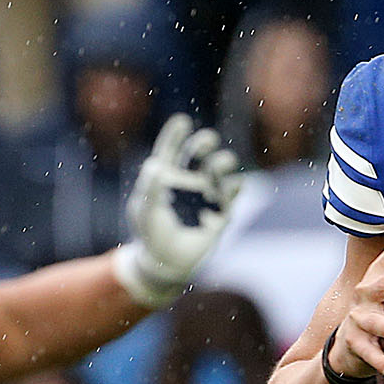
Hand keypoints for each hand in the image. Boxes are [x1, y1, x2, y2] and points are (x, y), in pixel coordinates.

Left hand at [113, 114, 241, 307]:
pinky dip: (237, 184)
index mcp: (166, 175)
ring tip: (220, 165)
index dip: (176, 134)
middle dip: (204, 142)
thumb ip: (150, 188)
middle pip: (199, 151)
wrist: (169, 263)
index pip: (171, 149)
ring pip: (220, 166)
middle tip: (206, 142)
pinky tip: (234, 185)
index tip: (182, 121)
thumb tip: (155, 164)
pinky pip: (234, 190)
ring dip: (222, 161)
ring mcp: (206, 193)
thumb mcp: (146, 211)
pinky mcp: (221, 209)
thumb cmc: (152, 235)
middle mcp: (187, 179)